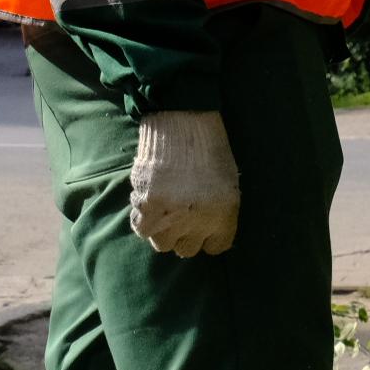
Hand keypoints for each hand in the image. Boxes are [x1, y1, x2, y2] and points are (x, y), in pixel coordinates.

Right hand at [129, 110, 240, 257]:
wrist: (184, 120)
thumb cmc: (209, 146)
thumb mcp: (228, 182)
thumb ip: (219, 211)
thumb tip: (205, 230)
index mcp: (225, 214)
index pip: (216, 247)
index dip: (207, 237)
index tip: (200, 226)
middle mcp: (201, 221)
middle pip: (187, 249)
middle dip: (183, 234)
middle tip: (178, 215)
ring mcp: (173, 215)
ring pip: (162, 243)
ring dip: (161, 229)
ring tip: (161, 209)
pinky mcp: (148, 205)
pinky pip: (141, 228)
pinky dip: (142, 219)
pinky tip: (146, 204)